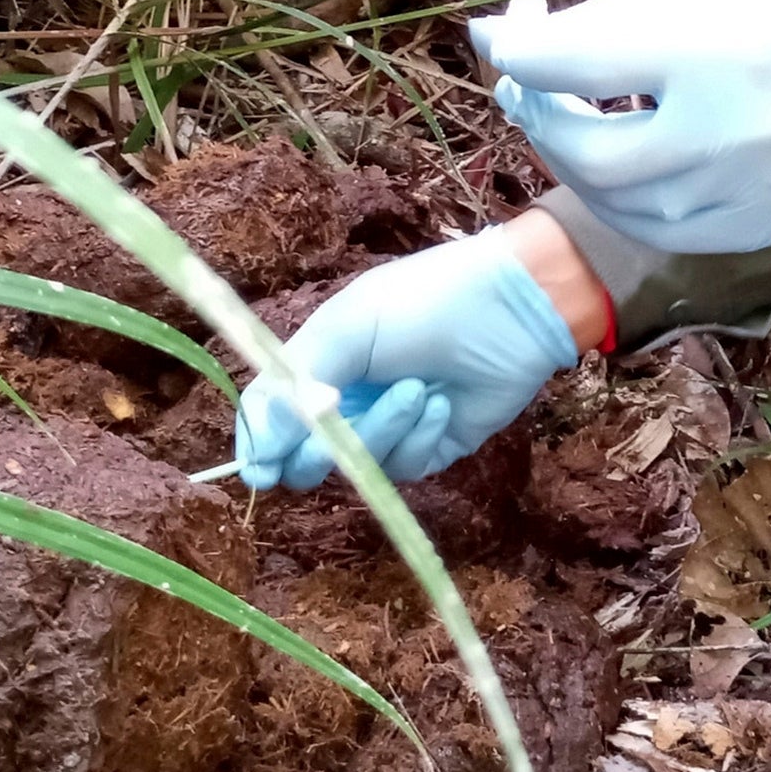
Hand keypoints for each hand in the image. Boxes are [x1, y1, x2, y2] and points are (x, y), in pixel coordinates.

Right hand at [232, 224, 581, 491]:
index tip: (261, 469)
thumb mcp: (348, 328)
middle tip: (341, 416)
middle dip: (323, 445)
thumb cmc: (424, 302)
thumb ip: (296, 388)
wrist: (512, 308)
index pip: (268, 415)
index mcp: (318, 362)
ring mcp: (389, 427)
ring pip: (359, 466)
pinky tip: (443, 404)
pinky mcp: (430, 448)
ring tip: (418, 389)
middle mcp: (346, 400)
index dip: (260, 445)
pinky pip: (405, 467)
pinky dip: (421, 437)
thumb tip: (258, 452)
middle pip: (306, 457)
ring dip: (385, 430)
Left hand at [473, 0, 770, 253]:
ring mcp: (753, 189)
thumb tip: (489, 45)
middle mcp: (730, 128)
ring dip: (580, 168)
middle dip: (543, 124)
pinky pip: (669, 233)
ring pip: (621, 207)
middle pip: (587, 154)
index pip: (572, 64)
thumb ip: (576, 28)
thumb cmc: (749, 9)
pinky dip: (634, 203)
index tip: (508, 44)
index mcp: (701, 48)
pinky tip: (632, 167)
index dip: (521, 56)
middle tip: (532, 95)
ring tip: (579, 127)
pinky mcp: (768, 225)